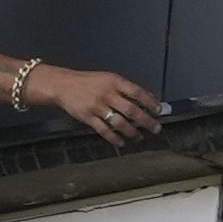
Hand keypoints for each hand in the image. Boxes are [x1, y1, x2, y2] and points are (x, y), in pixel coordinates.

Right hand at [27, 65, 164, 148]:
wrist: (63, 85)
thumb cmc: (89, 82)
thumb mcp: (109, 79)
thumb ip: (126, 88)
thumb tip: (149, 97)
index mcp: (114, 82)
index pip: (137, 92)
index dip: (150, 102)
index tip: (159, 111)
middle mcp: (107, 94)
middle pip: (131, 110)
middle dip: (146, 121)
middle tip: (156, 128)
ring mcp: (97, 107)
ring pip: (119, 123)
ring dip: (132, 132)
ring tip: (140, 137)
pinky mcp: (88, 117)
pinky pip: (104, 131)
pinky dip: (114, 138)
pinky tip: (122, 143)